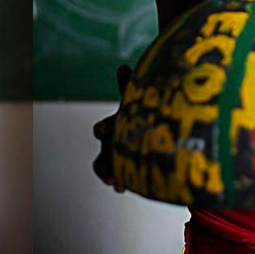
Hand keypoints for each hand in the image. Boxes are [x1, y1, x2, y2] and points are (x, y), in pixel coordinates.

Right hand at [92, 64, 131, 190]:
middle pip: (104, 149)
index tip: (106, 132)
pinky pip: (115, 178)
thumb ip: (131, 88)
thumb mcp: (139, 104)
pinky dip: (118, 182)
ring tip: (115, 180)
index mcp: (115, 123)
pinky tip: (122, 187)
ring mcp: (114, 156)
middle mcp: (111, 139)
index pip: (106, 126)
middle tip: (112, 158)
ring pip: (103, 163)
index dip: (106, 128)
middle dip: (106, 152)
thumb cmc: (141, 116)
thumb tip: (121, 66)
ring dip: (106, 171)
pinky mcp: (122, 171)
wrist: (151, 135)